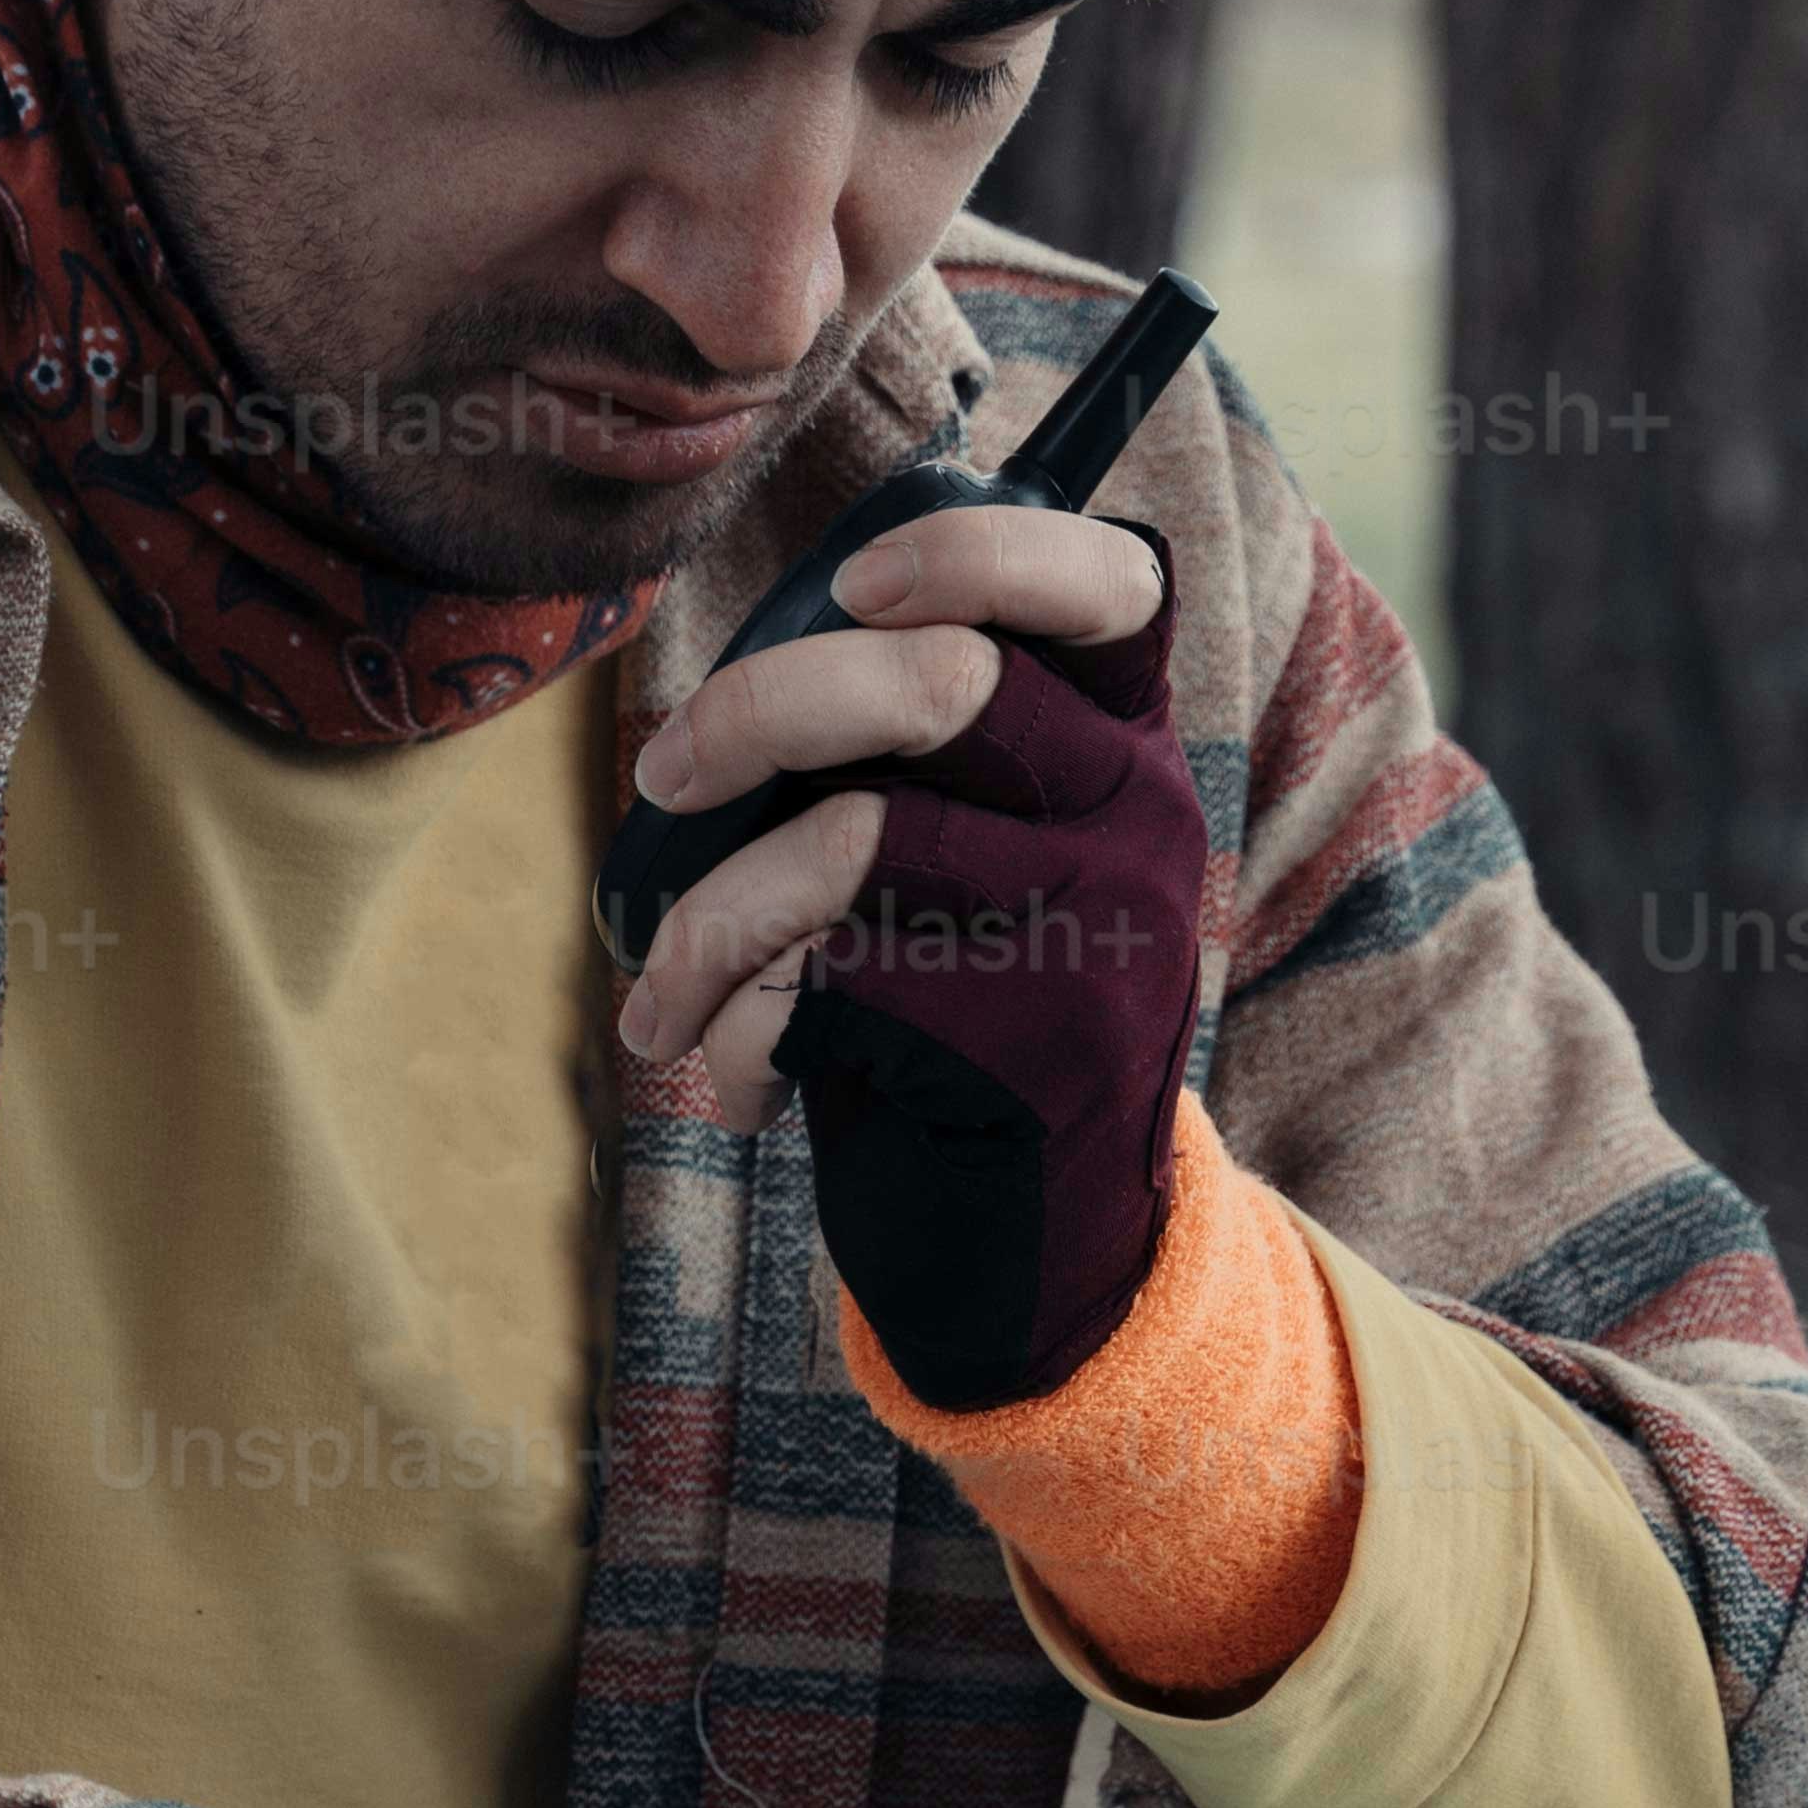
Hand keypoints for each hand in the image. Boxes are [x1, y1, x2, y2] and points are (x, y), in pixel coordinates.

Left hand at [616, 504, 1167, 1118]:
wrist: (1047, 1253)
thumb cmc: (964, 1028)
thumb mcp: (979, 870)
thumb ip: (917, 766)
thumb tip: (731, 699)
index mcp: (1125, 744)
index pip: (1106, 585)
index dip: (974, 554)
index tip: (857, 587)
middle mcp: (1141, 816)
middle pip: (939, 683)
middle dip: (758, 712)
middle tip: (667, 776)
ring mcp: (1101, 929)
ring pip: (856, 837)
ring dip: (711, 916)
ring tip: (666, 986)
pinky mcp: (1039, 1041)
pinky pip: (828, 978)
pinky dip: (737, 1023)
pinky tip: (738, 1075)